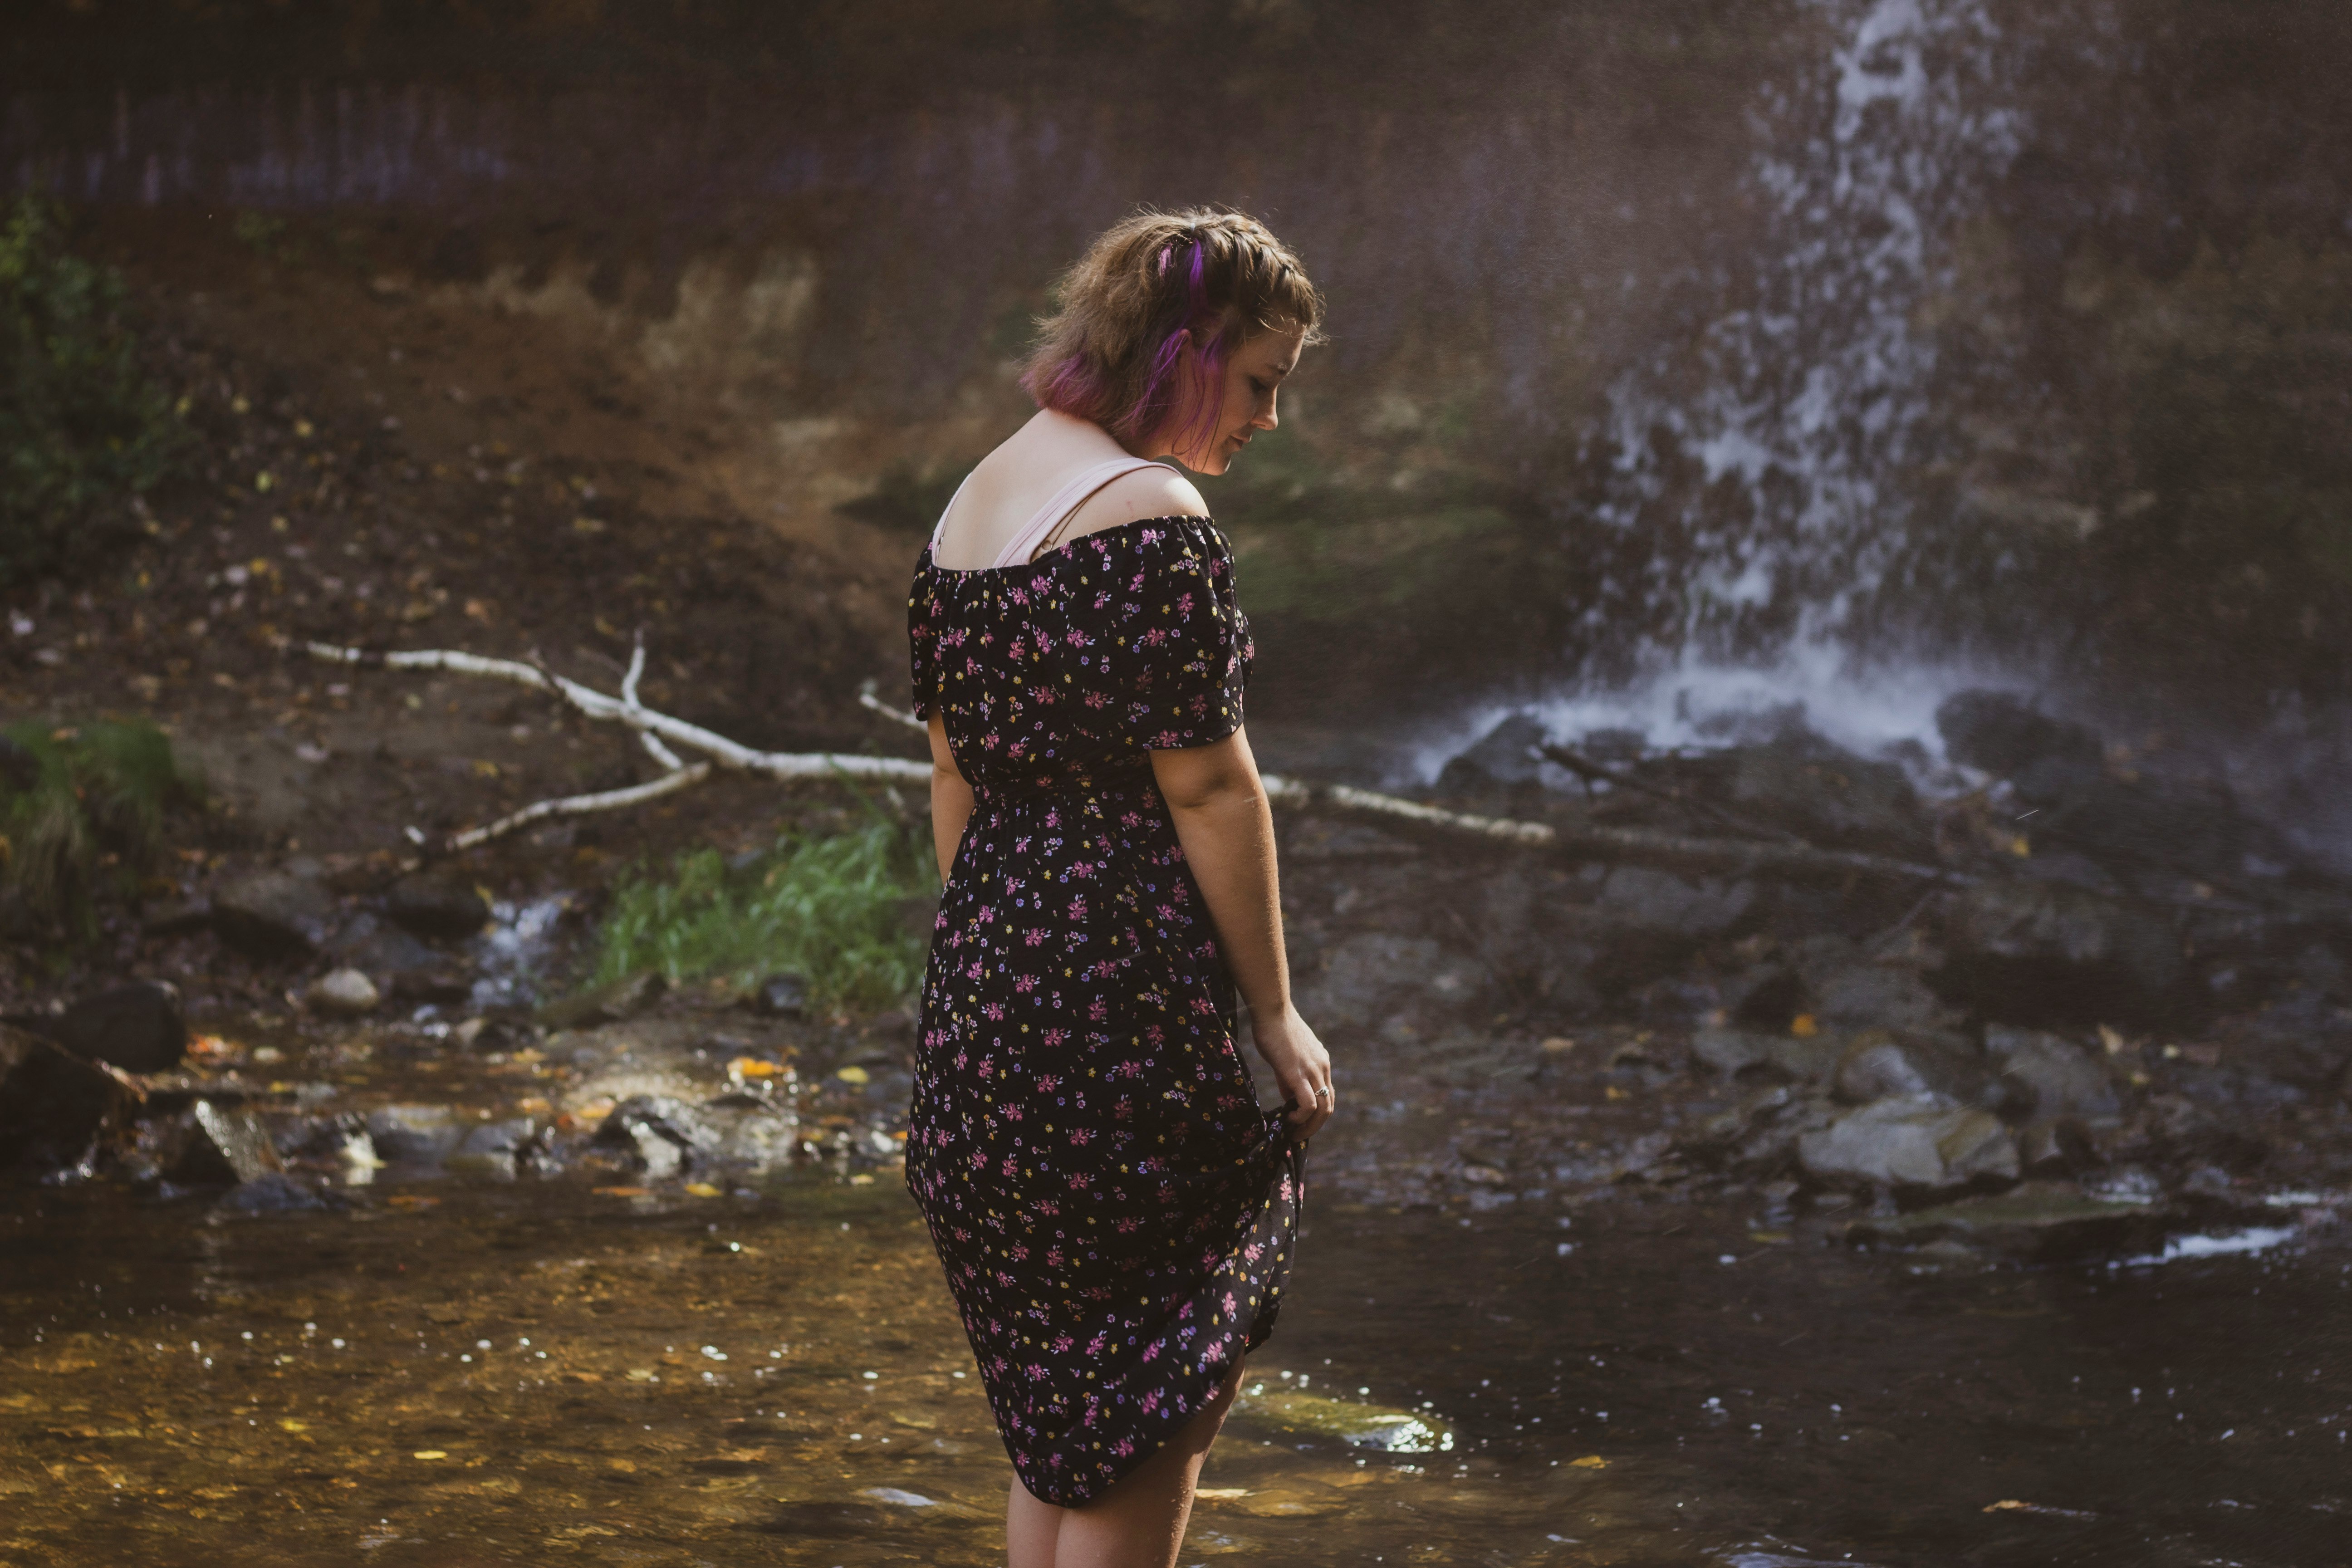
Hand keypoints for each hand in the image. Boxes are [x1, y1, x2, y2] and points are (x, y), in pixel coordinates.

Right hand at [1249, 1003, 1333, 1140]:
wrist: (1272, 1011)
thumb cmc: (1274, 1030)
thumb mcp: (1289, 1057)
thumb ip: (1291, 1078)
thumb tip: (1290, 1101)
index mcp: (1322, 1063)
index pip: (1328, 1095)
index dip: (1317, 1114)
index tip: (1302, 1123)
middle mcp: (1323, 1068)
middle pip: (1329, 1106)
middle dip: (1315, 1126)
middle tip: (1298, 1136)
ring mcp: (1313, 1071)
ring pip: (1323, 1109)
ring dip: (1309, 1127)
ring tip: (1294, 1133)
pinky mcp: (1298, 1073)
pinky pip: (1309, 1103)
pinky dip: (1301, 1117)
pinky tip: (1289, 1117)